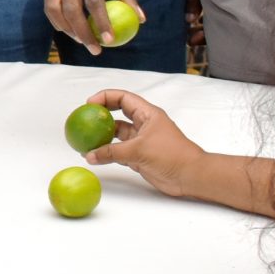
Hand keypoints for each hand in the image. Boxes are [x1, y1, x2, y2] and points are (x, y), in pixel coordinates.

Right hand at [44, 0, 135, 53]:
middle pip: (72, 10)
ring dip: (68, 30)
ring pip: (55, 10)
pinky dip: (57, 20)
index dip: (101, 22)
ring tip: (83, 41)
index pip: (94, 0)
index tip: (110, 40)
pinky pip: (49, 5)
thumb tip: (140, 19)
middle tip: (96, 49)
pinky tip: (68, 30)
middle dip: (84, 33)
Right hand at [83, 89, 206, 197]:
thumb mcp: (139, 150)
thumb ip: (112, 152)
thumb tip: (89, 155)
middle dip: (101, 115)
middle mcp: (143, 125)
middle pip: (118, 114)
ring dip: (102, 137)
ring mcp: (141, 141)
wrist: (190, 176)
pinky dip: (107, 153)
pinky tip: (94, 156)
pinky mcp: (140, 156)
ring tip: (85, 140)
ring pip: (117, 134)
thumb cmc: (170, 155)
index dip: (105, 98)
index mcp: (147, 114)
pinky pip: (119, 151)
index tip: (89, 104)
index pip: (123, 98)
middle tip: (84, 120)